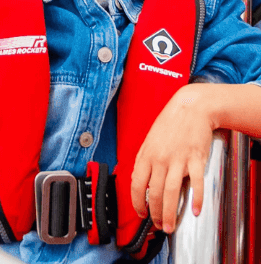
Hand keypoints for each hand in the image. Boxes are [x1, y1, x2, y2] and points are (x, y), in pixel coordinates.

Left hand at [130, 84, 214, 232]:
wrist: (191, 107)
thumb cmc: (170, 123)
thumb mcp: (151, 140)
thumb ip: (147, 159)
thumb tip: (142, 179)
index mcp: (146, 154)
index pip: (136, 184)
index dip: (136, 202)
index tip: (140, 213)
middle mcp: (160, 158)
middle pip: (154, 193)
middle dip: (155, 214)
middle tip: (159, 225)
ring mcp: (178, 159)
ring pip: (171, 192)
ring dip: (170, 213)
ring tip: (170, 225)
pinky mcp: (196, 159)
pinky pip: (196, 183)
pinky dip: (196, 199)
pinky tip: (196, 210)